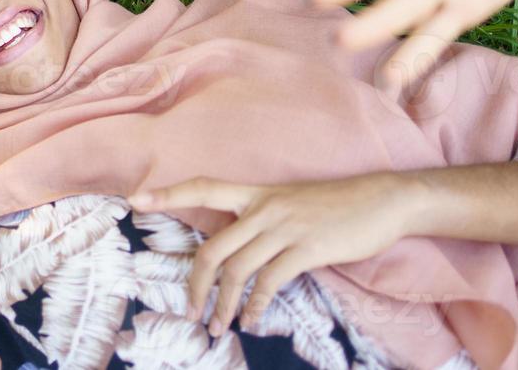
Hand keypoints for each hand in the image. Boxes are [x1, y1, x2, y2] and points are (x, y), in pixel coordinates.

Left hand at [130, 173, 416, 334]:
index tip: (134, 201)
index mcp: (256, 193)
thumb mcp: (291, 202)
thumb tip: (239, 247)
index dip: (167, 194)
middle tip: (190, 311)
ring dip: (222, 305)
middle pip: (212, 249)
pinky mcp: (306, 249)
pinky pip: (269, 282)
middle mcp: (263, 208)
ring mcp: (284, 228)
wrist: (383, 200)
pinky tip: (249, 319)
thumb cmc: (337, 203)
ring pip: (236, 271)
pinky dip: (255, 305)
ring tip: (218, 328)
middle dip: (195, 285)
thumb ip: (261, 219)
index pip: (203, 188)